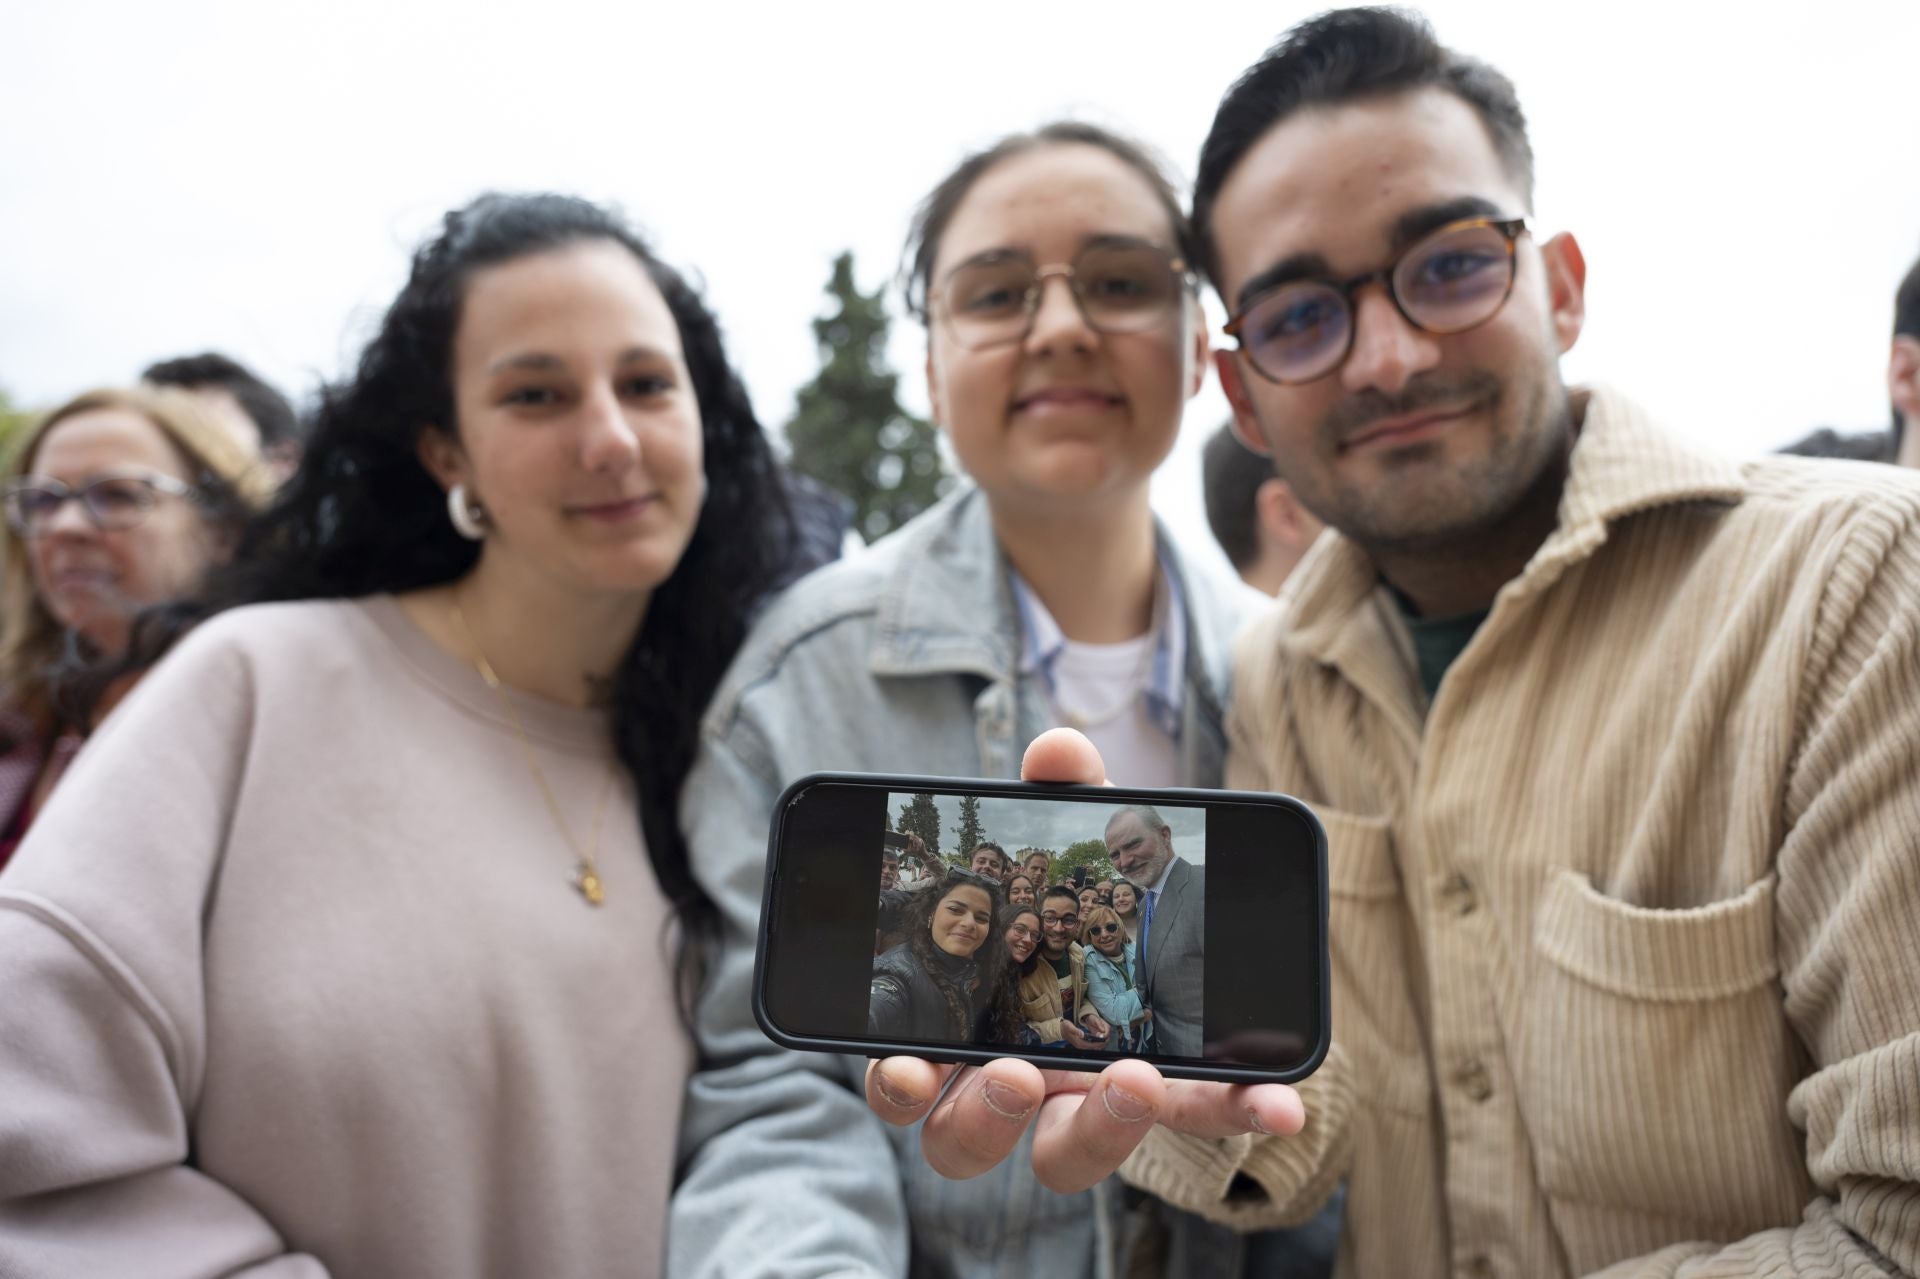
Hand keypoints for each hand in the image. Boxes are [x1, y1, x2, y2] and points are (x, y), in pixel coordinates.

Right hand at [863, 728, 1304, 1192]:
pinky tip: (1281, 1103)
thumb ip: (1068, 800)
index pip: (912, 1076)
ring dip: (1097, 1129)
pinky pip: (1199, 1120)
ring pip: (1065, 1156)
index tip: (910, 1071)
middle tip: (1018, 1075)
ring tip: (1135, 1080)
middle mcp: (1017, 1085)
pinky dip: (1237, 1111)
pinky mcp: (1176, 1102)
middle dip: (986, 1118)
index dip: (900, 1084)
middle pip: (969, 1142)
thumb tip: (1058, 751)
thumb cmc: (1094, 900)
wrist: (1184, 931)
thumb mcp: (1081, 844)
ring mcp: (1091, 1104)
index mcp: (965, 1029)